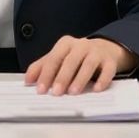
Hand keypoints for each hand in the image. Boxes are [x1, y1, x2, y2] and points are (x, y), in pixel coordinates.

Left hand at [24, 36, 138, 95]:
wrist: (106, 48)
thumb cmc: (78, 56)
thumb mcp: (59, 57)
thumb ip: (42, 66)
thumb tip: (28, 79)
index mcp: (65, 44)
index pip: (53, 58)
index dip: (46, 74)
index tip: (40, 89)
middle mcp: (81, 46)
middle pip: (70, 61)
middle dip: (62, 77)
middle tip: (56, 92)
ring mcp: (96, 52)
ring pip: (88, 64)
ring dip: (80, 79)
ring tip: (73, 92)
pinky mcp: (110, 61)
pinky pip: (107, 70)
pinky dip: (103, 80)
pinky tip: (97, 89)